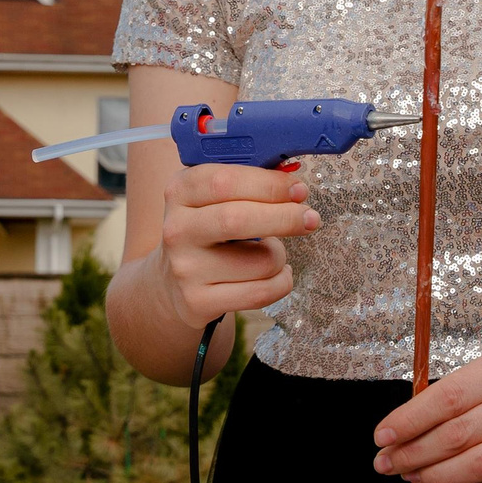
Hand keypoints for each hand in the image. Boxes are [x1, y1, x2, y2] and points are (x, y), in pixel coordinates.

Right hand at [157, 161, 318, 323]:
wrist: (171, 282)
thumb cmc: (207, 231)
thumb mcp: (212, 199)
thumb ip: (247, 185)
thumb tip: (293, 184)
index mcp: (180, 192)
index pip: (225, 182)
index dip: (269, 184)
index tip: (298, 190)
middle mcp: (177, 229)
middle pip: (238, 219)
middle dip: (285, 218)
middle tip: (310, 218)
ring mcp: (186, 268)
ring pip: (261, 260)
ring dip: (280, 255)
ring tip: (268, 253)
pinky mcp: (199, 301)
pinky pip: (261, 292)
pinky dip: (281, 282)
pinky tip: (275, 275)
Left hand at [370, 350, 481, 482]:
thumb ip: (456, 396)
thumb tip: (403, 429)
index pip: (446, 399)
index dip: (408, 421)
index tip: (381, 436)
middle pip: (456, 434)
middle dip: (412, 453)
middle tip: (384, 463)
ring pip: (474, 465)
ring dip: (432, 475)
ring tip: (406, 476)